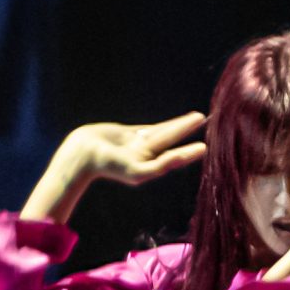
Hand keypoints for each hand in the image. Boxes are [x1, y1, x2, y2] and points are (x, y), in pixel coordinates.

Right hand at [60, 113, 207, 187]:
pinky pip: (152, 129)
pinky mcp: (131, 136)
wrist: (84, 153)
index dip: (188, 153)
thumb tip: (178, 159)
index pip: (173, 158)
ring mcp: (139, 146)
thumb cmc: (108, 165)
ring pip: (164, 133)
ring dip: (180, 125)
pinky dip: (165, 126)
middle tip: (205, 121)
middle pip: (171, 141)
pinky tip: (176, 122)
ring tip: (197, 118)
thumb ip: (159, 166)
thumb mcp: (136, 171)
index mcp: (149, 168)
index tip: (204, 147)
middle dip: (187, 132)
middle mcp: (147, 158)